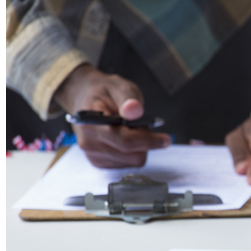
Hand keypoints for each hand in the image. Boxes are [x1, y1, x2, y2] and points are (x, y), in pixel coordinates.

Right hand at [54, 64, 170, 167]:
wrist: (84, 99)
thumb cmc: (103, 93)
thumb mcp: (119, 86)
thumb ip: (128, 98)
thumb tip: (135, 110)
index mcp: (91, 123)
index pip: (124, 140)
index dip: (148, 141)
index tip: (166, 139)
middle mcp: (89, 143)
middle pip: (131, 154)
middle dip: (145, 141)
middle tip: (141, 125)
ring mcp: (93, 155)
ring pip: (132, 161)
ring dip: (139, 147)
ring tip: (130, 129)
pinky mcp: (99, 162)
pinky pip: (127, 164)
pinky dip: (132, 152)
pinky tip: (124, 138)